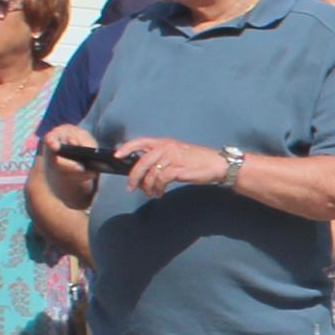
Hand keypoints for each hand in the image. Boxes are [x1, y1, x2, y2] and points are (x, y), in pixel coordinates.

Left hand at [119, 137, 236, 193]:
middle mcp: (166, 148)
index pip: (141, 141)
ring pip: (150, 173)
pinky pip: (161, 180)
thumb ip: (160, 157)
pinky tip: (159, 193)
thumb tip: (144, 168)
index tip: (117, 156)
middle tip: (131, 188)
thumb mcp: (176, 153)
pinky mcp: (178, 169)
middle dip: (134, 177)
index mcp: (164, 142)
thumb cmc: (197, 161)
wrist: (217, 164)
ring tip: (152, 193)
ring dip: (148, 187)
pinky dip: (157, 188)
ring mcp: (173, 158)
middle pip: (142, 162)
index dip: (127, 148)